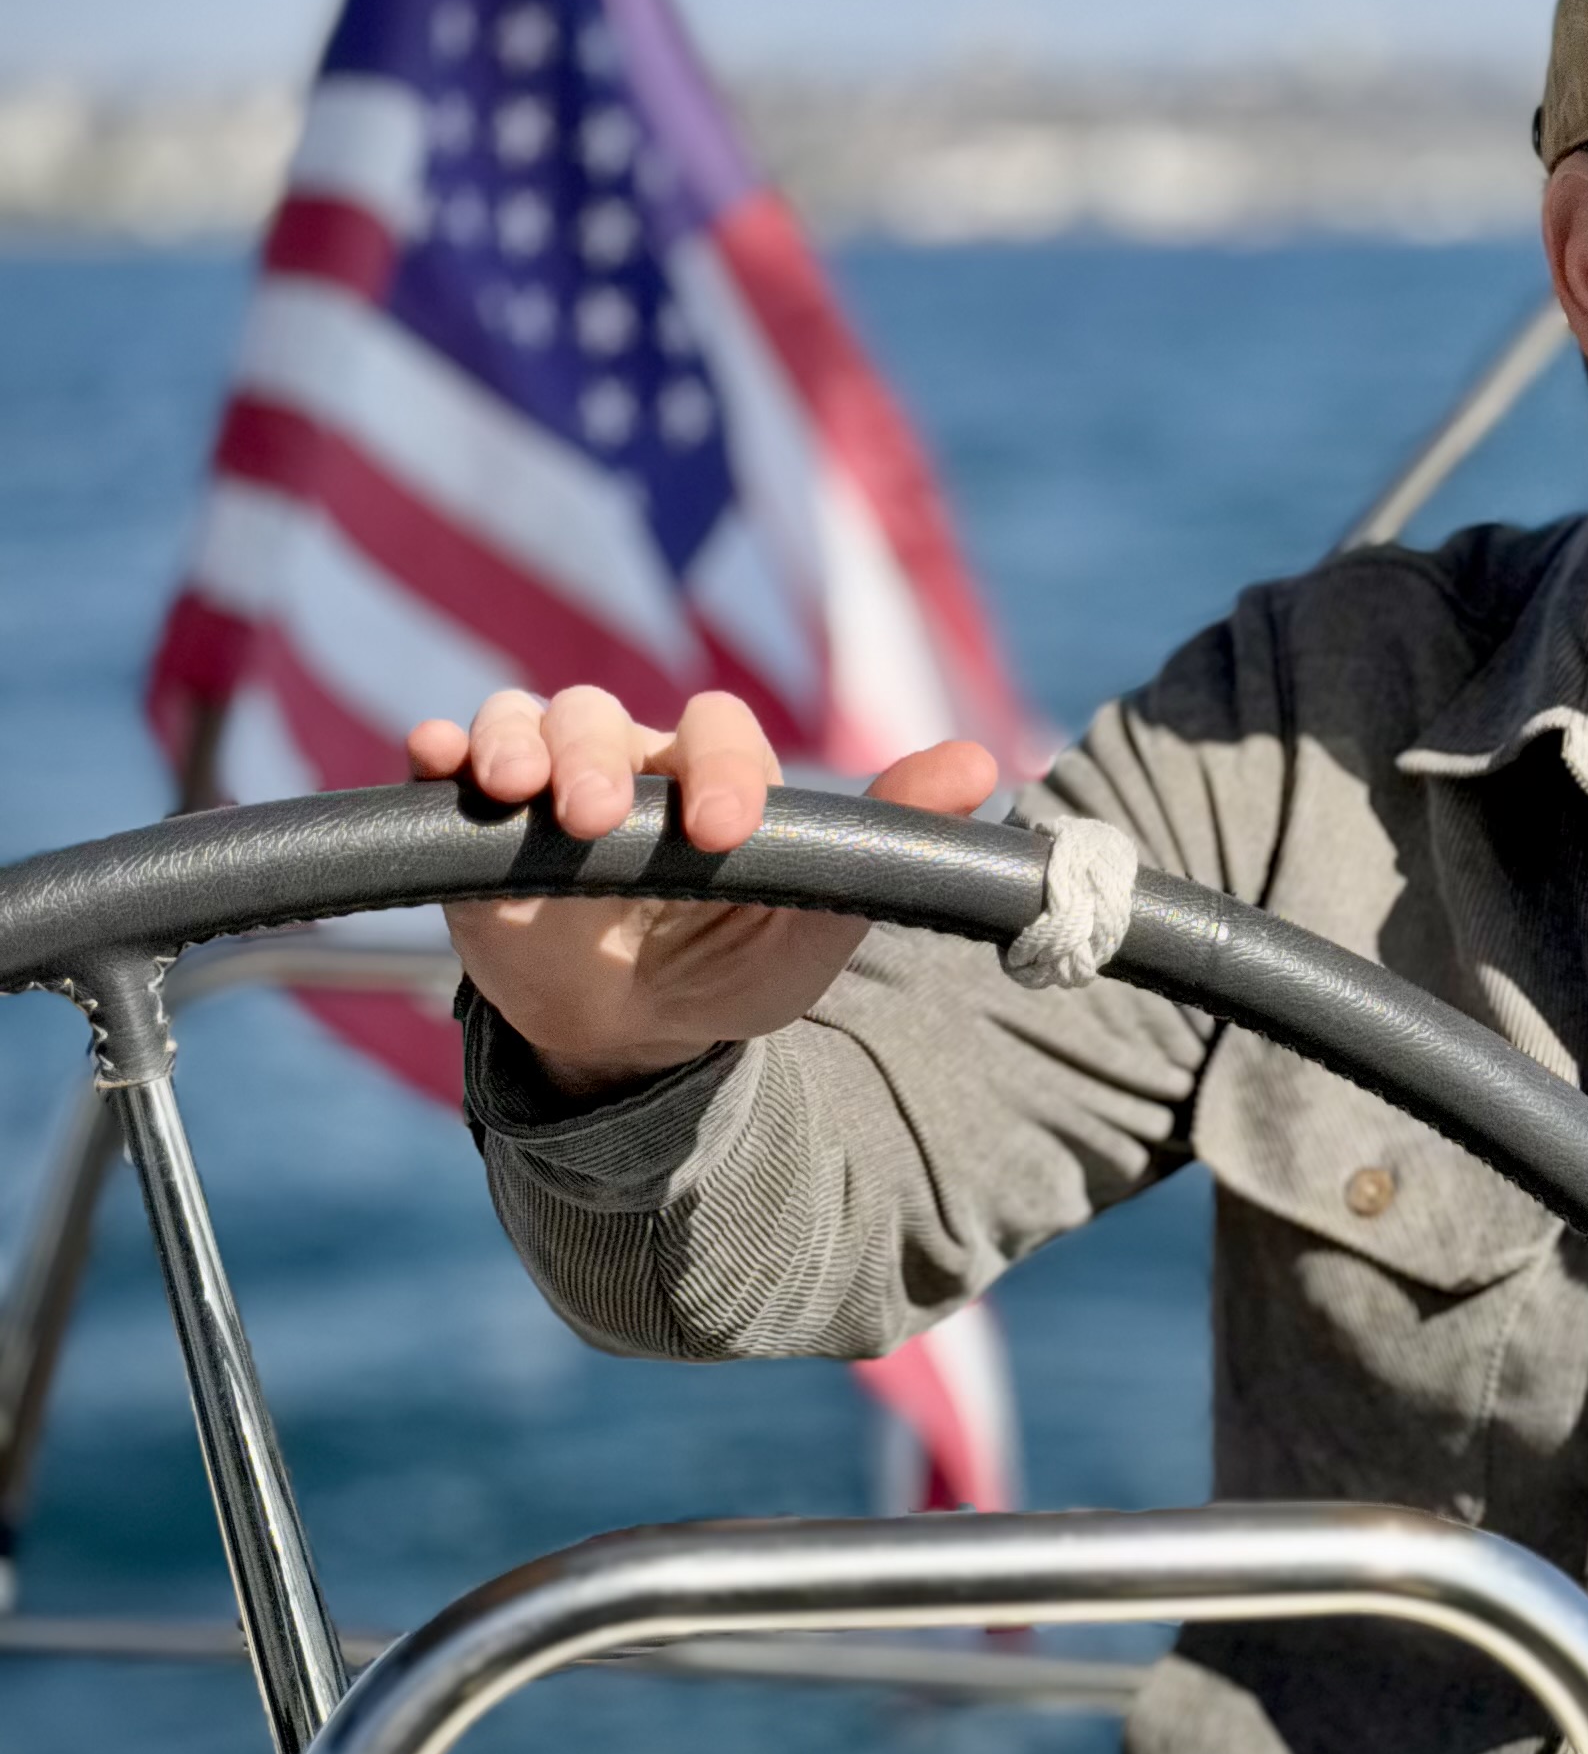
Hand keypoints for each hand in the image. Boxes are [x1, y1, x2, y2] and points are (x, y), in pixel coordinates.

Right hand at [406, 687, 998, 1101]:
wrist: (636, 1040)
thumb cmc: (733, 966)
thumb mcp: (816, 919)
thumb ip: (886, 839)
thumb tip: (985, 762)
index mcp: (708, 771)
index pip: (714, 732)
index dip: (722, 767)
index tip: (725, 832)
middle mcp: (624, 760)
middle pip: (600, 713)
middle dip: (600, 757)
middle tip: (603, 821)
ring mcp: (542, 785)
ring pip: (521, 720)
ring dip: (515, 742)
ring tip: (518, 792)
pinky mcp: (472, 826)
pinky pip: (446, 765)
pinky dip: (438, 751)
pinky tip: (437, 760)